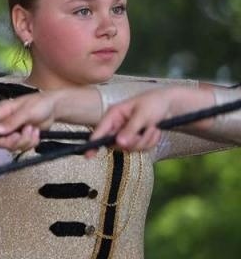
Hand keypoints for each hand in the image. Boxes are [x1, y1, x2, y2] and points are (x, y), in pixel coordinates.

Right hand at [0, 93, 61, 154]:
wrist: (55, 109)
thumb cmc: (40, 104)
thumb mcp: (27, 111)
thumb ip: (13, 121)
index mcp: (1, 113)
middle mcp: (3, 123)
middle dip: (11, 140)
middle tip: (22, 133)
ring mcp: (12, 132)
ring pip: (11, 146)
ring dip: (25, 140)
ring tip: (33, 129)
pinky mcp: (21, 139)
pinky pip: (22, 148)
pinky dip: (31, 143)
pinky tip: (36, 133)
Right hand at [92, 85, 213, 151]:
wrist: (170, 104)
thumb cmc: (154, 103)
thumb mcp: (143, 115)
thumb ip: (130, 129)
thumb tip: (119, 143)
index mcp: (113, 114)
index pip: (100, 131)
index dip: (94, 143)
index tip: (88, 155)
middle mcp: (116, 125)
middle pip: (117, 144)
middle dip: (135, 141)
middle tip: (147, 131)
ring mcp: (125, 133)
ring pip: (130, 148)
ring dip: (145, 141)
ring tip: (154, 128)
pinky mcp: (135, 139)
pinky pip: (140, 149)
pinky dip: (150, 142)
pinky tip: (155, 131)